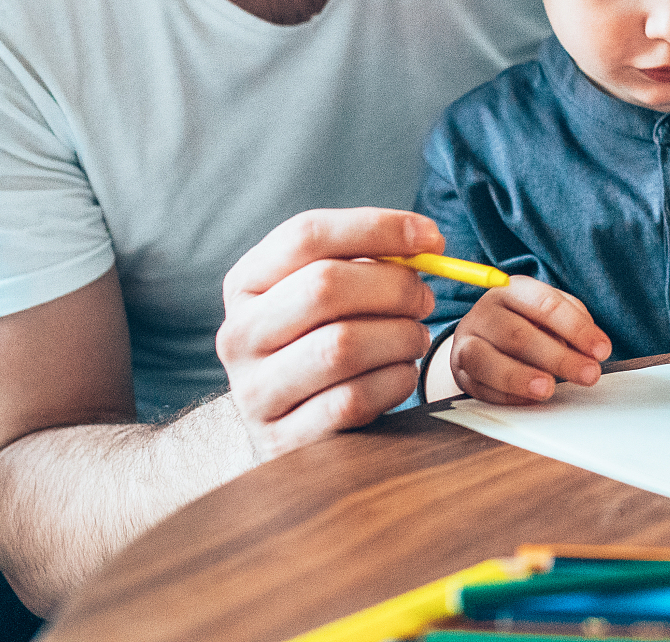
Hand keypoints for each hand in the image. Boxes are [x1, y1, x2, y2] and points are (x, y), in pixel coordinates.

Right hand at [216, 208, 441, 461]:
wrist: (300, 425)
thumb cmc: (326, 339)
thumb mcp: (330, 293)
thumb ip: (369, 259)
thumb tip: (427, 241)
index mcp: (245, 283)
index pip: (306, 235)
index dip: (377, 229)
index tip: (432, 239)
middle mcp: (237, 334)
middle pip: (323, 287)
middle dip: (394, 287)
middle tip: (425, 299)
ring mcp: (253, 391)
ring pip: (342, 346)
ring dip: (400, 337)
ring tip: (414, 339)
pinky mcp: (280, 440)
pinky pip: (352, 401)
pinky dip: (394, 381)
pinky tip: (401, 374)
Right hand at [452, 276, 612, 404]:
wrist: (482, 336)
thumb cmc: (526, 322)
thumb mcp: (550, 313)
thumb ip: (573, 323)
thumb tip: (592, 349)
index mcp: (512, 290)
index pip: (546, 304)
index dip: (577, 328)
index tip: (601, 350)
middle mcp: (485, 312)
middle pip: (518, 334)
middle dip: (558, 358)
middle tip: (588, 374)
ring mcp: (466, 341)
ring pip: (487, 360)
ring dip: (520, 377)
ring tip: (549, 389)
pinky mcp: (459, 370)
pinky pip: (480, 386)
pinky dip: (507, 396)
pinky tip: (530, 400)